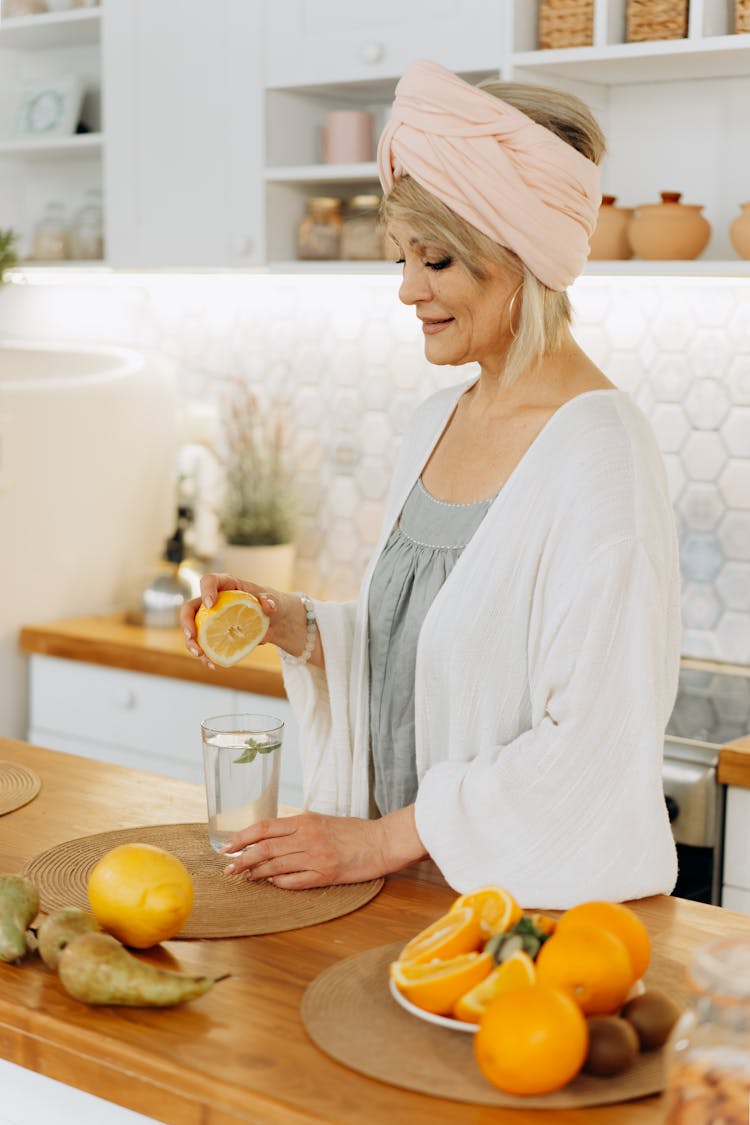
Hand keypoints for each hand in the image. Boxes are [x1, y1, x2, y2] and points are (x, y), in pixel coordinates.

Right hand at [180, 573, 319, 667]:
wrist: (275, 622)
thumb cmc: (272, 605)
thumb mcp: (275, 601)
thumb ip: (271, 601)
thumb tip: (267, 604)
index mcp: (226, 586)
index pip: (209, 580)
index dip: (206, 590)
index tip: (210, 605)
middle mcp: (214, 601)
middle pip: (191, 607)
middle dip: (186, 622)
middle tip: (192, 636)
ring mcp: (211, 619)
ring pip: (192, 629)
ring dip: (191, 643)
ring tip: (200, 655)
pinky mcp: (215, 635)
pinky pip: (204, 645)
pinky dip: (206, 656)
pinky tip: (212, 664)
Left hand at [220, 807, 426, 888]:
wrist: (382, 842)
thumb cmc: (353, 832)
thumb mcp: (322, 822)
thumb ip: (298, 829)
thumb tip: (269, 839)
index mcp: (305, 820)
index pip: (264, 827)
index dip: (242, 837)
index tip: (227, 846)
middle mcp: (307, 837)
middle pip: (264, 847)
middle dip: (241, 859)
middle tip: (228, 868)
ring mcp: (315, 857)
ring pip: (274, 865)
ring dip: (255, 873)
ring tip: (244, 877)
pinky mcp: (324, 875)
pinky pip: (292, 881)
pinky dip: (277, 883)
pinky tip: (270, 883)